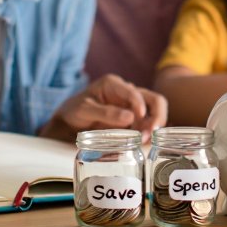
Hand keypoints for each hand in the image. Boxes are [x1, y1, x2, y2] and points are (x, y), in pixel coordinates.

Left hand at [53, 74, 167, 140]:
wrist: (69, 121)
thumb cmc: (74, 111)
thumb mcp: (84, 110)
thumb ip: (105, 112)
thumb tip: (130, 118)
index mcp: (114, 84)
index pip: (134, 92)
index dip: (140, 104)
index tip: (141, 118)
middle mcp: (127, 92)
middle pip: (154, 100)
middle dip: (156, 116)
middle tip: (151, 133)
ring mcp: (132, 106)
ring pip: (155, 113)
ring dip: (154, 127)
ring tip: (145, 141)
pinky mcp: (134, 119)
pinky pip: (148, 124)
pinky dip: (149, 133)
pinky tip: (143, 143)